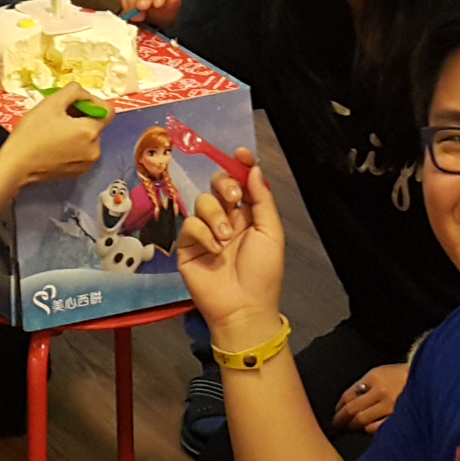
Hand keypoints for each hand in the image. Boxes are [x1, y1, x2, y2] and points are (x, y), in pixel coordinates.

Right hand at [0, 86, 108, 185]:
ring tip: (55, 129)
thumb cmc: (32, 133)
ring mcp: (87, 163)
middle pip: (97, 124)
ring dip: (78, 129)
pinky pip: (83, 151)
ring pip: (89, 138)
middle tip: (60, 114)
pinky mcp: (78, 172)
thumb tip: (84, 94)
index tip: (74, 103)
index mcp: (90, 132)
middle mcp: (95, 150)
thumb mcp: (51, 103)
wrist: (16, 165)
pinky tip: (55, 143)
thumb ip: (73, 91)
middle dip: (82, 115)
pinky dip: (74, 144)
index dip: (92, 102)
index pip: (107, 111)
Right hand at [175, 159, 287, 339]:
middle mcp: (226, 218)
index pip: (241, 181)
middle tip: (233, 197)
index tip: (241, 154)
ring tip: (226, 238)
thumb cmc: (263, 272)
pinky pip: (189, 225)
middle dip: (224, 183)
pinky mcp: (188, 246)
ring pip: (202, 201)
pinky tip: (215, 250)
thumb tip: (255, 169)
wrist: (243, 306)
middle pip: (217, 184)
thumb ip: (262, 199)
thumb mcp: (271, 233)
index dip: (240, 165)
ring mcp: (205, 231)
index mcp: (248, 214)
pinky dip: (203, 234)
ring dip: (216, 216)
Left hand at [332, 360, 409, 433]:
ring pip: (363, 421)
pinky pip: (378, 428)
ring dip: (353, 426)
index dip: (338, 406)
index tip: (335, 413)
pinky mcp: (399, 418)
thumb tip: (345, 404)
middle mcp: (382, 391)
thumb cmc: (403, 377)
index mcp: (375, 377)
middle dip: (340, 420)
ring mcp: (391, 406)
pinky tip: (367, 429)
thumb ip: (364, 385)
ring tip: (350, 429)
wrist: (430, 379)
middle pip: (353, 410)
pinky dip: (370, 430)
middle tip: (335, 427)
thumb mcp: (382, 373)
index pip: (348, 395)